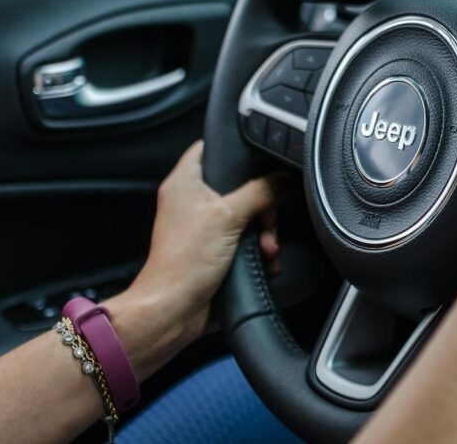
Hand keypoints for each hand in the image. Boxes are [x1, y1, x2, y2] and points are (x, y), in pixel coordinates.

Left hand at [109, 142, 286, 375]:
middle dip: (262, 205)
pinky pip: (245, 241)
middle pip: (239, 185)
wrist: (174, 309)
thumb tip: (282, 179)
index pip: (208, 148)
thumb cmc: (184, 261)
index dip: (233, 149)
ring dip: (263, 232)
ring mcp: (204, 227)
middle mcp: (192, 202)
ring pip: (246, 215)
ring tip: (267, 247)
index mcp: (185, 183)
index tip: (258, 158)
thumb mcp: (228, 216)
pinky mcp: (215, 251)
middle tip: (267, 218)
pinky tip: (265, 261)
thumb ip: (259, 193)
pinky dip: (258, 250)